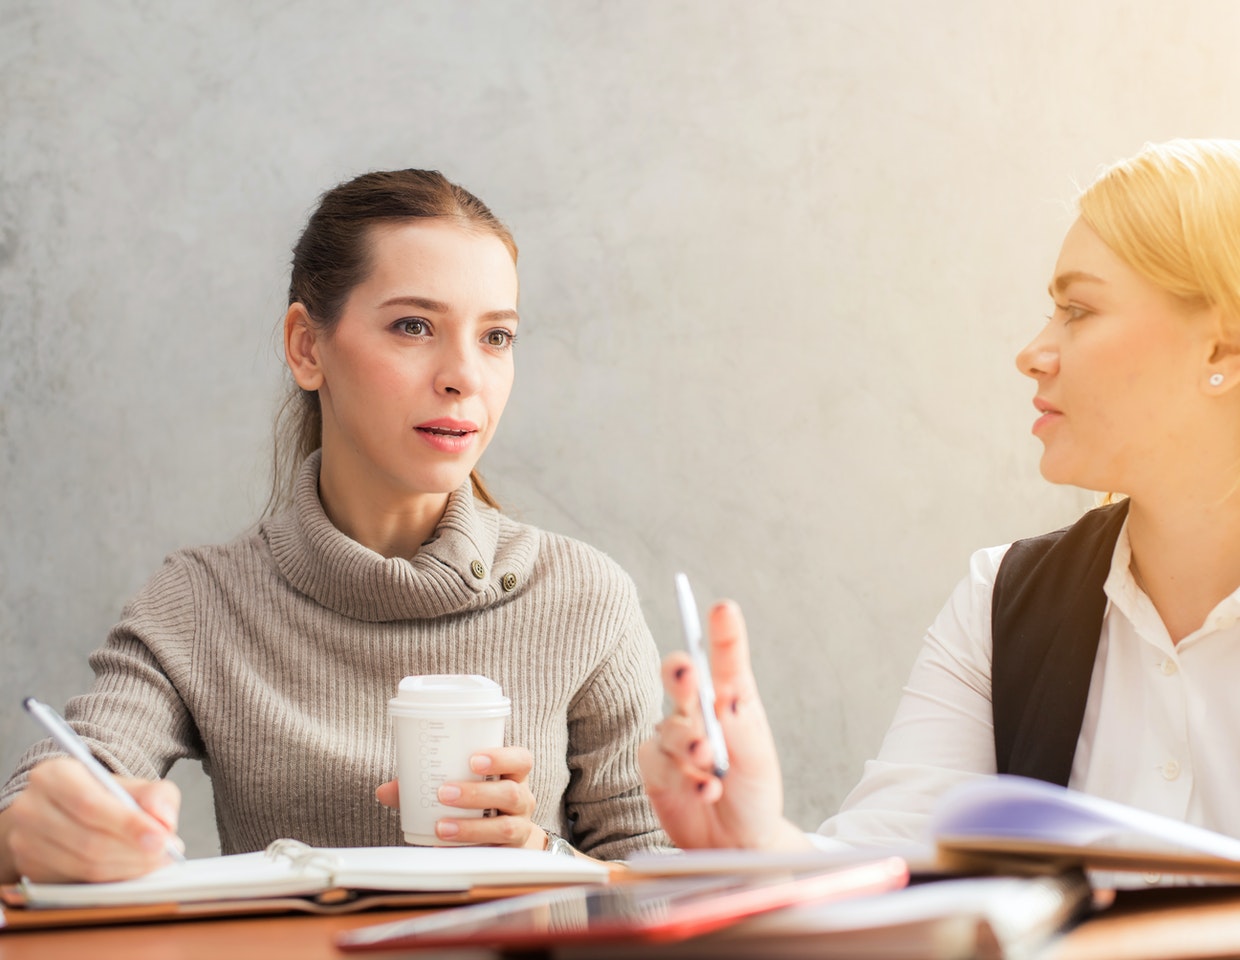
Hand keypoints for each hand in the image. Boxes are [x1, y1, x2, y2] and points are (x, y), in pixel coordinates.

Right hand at [0, 756, 182, 882]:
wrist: (66, 810)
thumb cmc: (103, 796)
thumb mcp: (132, 785)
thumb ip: (156, 795)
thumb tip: (164, 820)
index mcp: (53, 775)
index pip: (91, 805)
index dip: (129, 825)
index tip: (162, 838)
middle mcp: (30, 808)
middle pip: (88, 840)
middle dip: (134, 851)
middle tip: (166, 853)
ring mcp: (24, 841)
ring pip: (84, 865)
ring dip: (127, 868)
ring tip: (155, 860)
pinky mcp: (29, 868)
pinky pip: (77, 881)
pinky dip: (112, 879)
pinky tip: (132, 869)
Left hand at [376, 746, 544, 848]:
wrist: (504, 839)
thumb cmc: (478, 802)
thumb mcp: (461, 785)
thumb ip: (424, 784)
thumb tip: (384, 791)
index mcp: (513, 775)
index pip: (521, 760)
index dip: (502, 757)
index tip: (473, 760)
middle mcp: (522, 800)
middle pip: (511, 793)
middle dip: (477, 793)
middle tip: (444, 793)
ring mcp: (520, 828)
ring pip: (505, 827)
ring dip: (471, 827)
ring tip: (441, 827)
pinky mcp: (509, 854)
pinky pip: (493, 854)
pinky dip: (468, 850)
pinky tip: (445, 849)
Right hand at [638, 599, 810, 850]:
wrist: (736, 843)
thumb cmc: (753, 794)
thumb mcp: (758, 761)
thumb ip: (741, 730)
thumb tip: (726, 696)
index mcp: (732, 700)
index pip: (726, 661)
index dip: (723, 634)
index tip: (723, 609)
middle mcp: (698, 712)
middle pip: (680, 678)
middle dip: (681, 673)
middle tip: (688, 674)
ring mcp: (673, 738)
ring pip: (670, 728)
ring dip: (690, 744)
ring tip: (709, 764)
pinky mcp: (654, 767)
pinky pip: (660, 763)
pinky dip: (684, 778)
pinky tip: (705, 790)